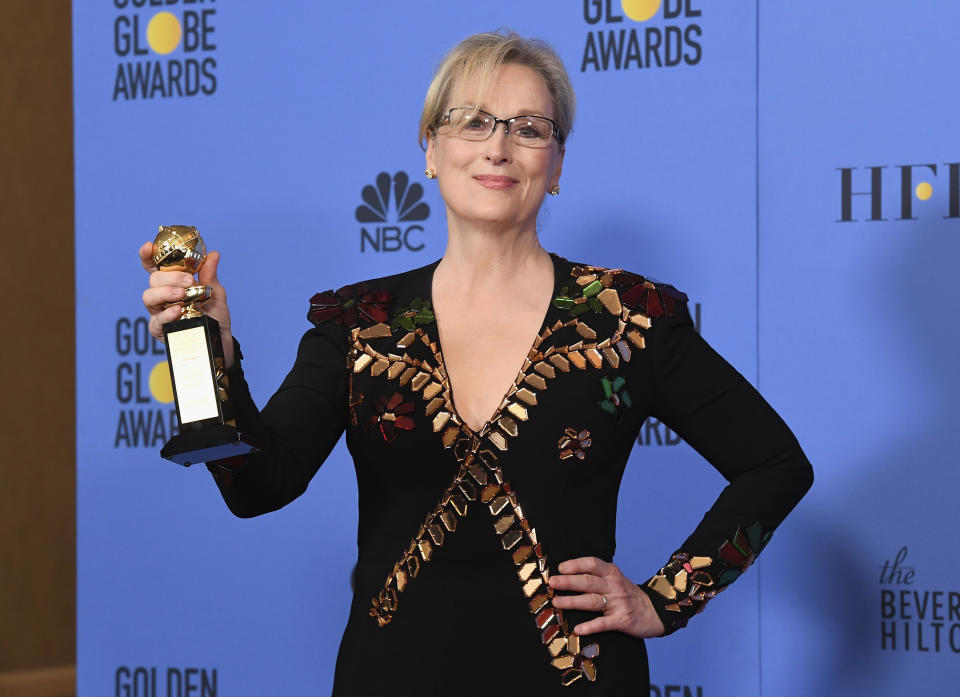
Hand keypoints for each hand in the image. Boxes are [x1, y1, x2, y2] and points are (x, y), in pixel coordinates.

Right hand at [139, 241, 234, 367]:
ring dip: (165, 292)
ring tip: (182, 295)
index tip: (148, 247)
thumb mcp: (216, 294)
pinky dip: (167, 313)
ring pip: (149, 297)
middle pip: (153, 280)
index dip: (148, 256)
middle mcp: (162, 296)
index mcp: (172, 283)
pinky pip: (156, 320)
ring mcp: (158, 313)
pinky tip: (178, 310)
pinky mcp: (159, 330)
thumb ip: (210, 276)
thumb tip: (213, 254)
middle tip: (189, 281)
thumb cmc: (215, 316)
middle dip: (170, 277)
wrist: (221, 341)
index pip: (154, 267)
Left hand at [549, 556, 664, 638]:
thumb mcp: (615, 579)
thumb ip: (596, 576)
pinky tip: (578, 629)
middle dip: (568, 582)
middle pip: (588, 582)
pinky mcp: (622, 620)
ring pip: (592, 601)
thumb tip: (566, 574)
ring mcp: (618, 603)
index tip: (561, 567)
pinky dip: (590, 626)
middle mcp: (614, 585)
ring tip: (557, 602)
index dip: (576, 564)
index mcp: (612, 573)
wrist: (654, 610)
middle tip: (552, 582)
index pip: (592, 564)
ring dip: (573, 601)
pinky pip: (603, 623)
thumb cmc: (627, 594)